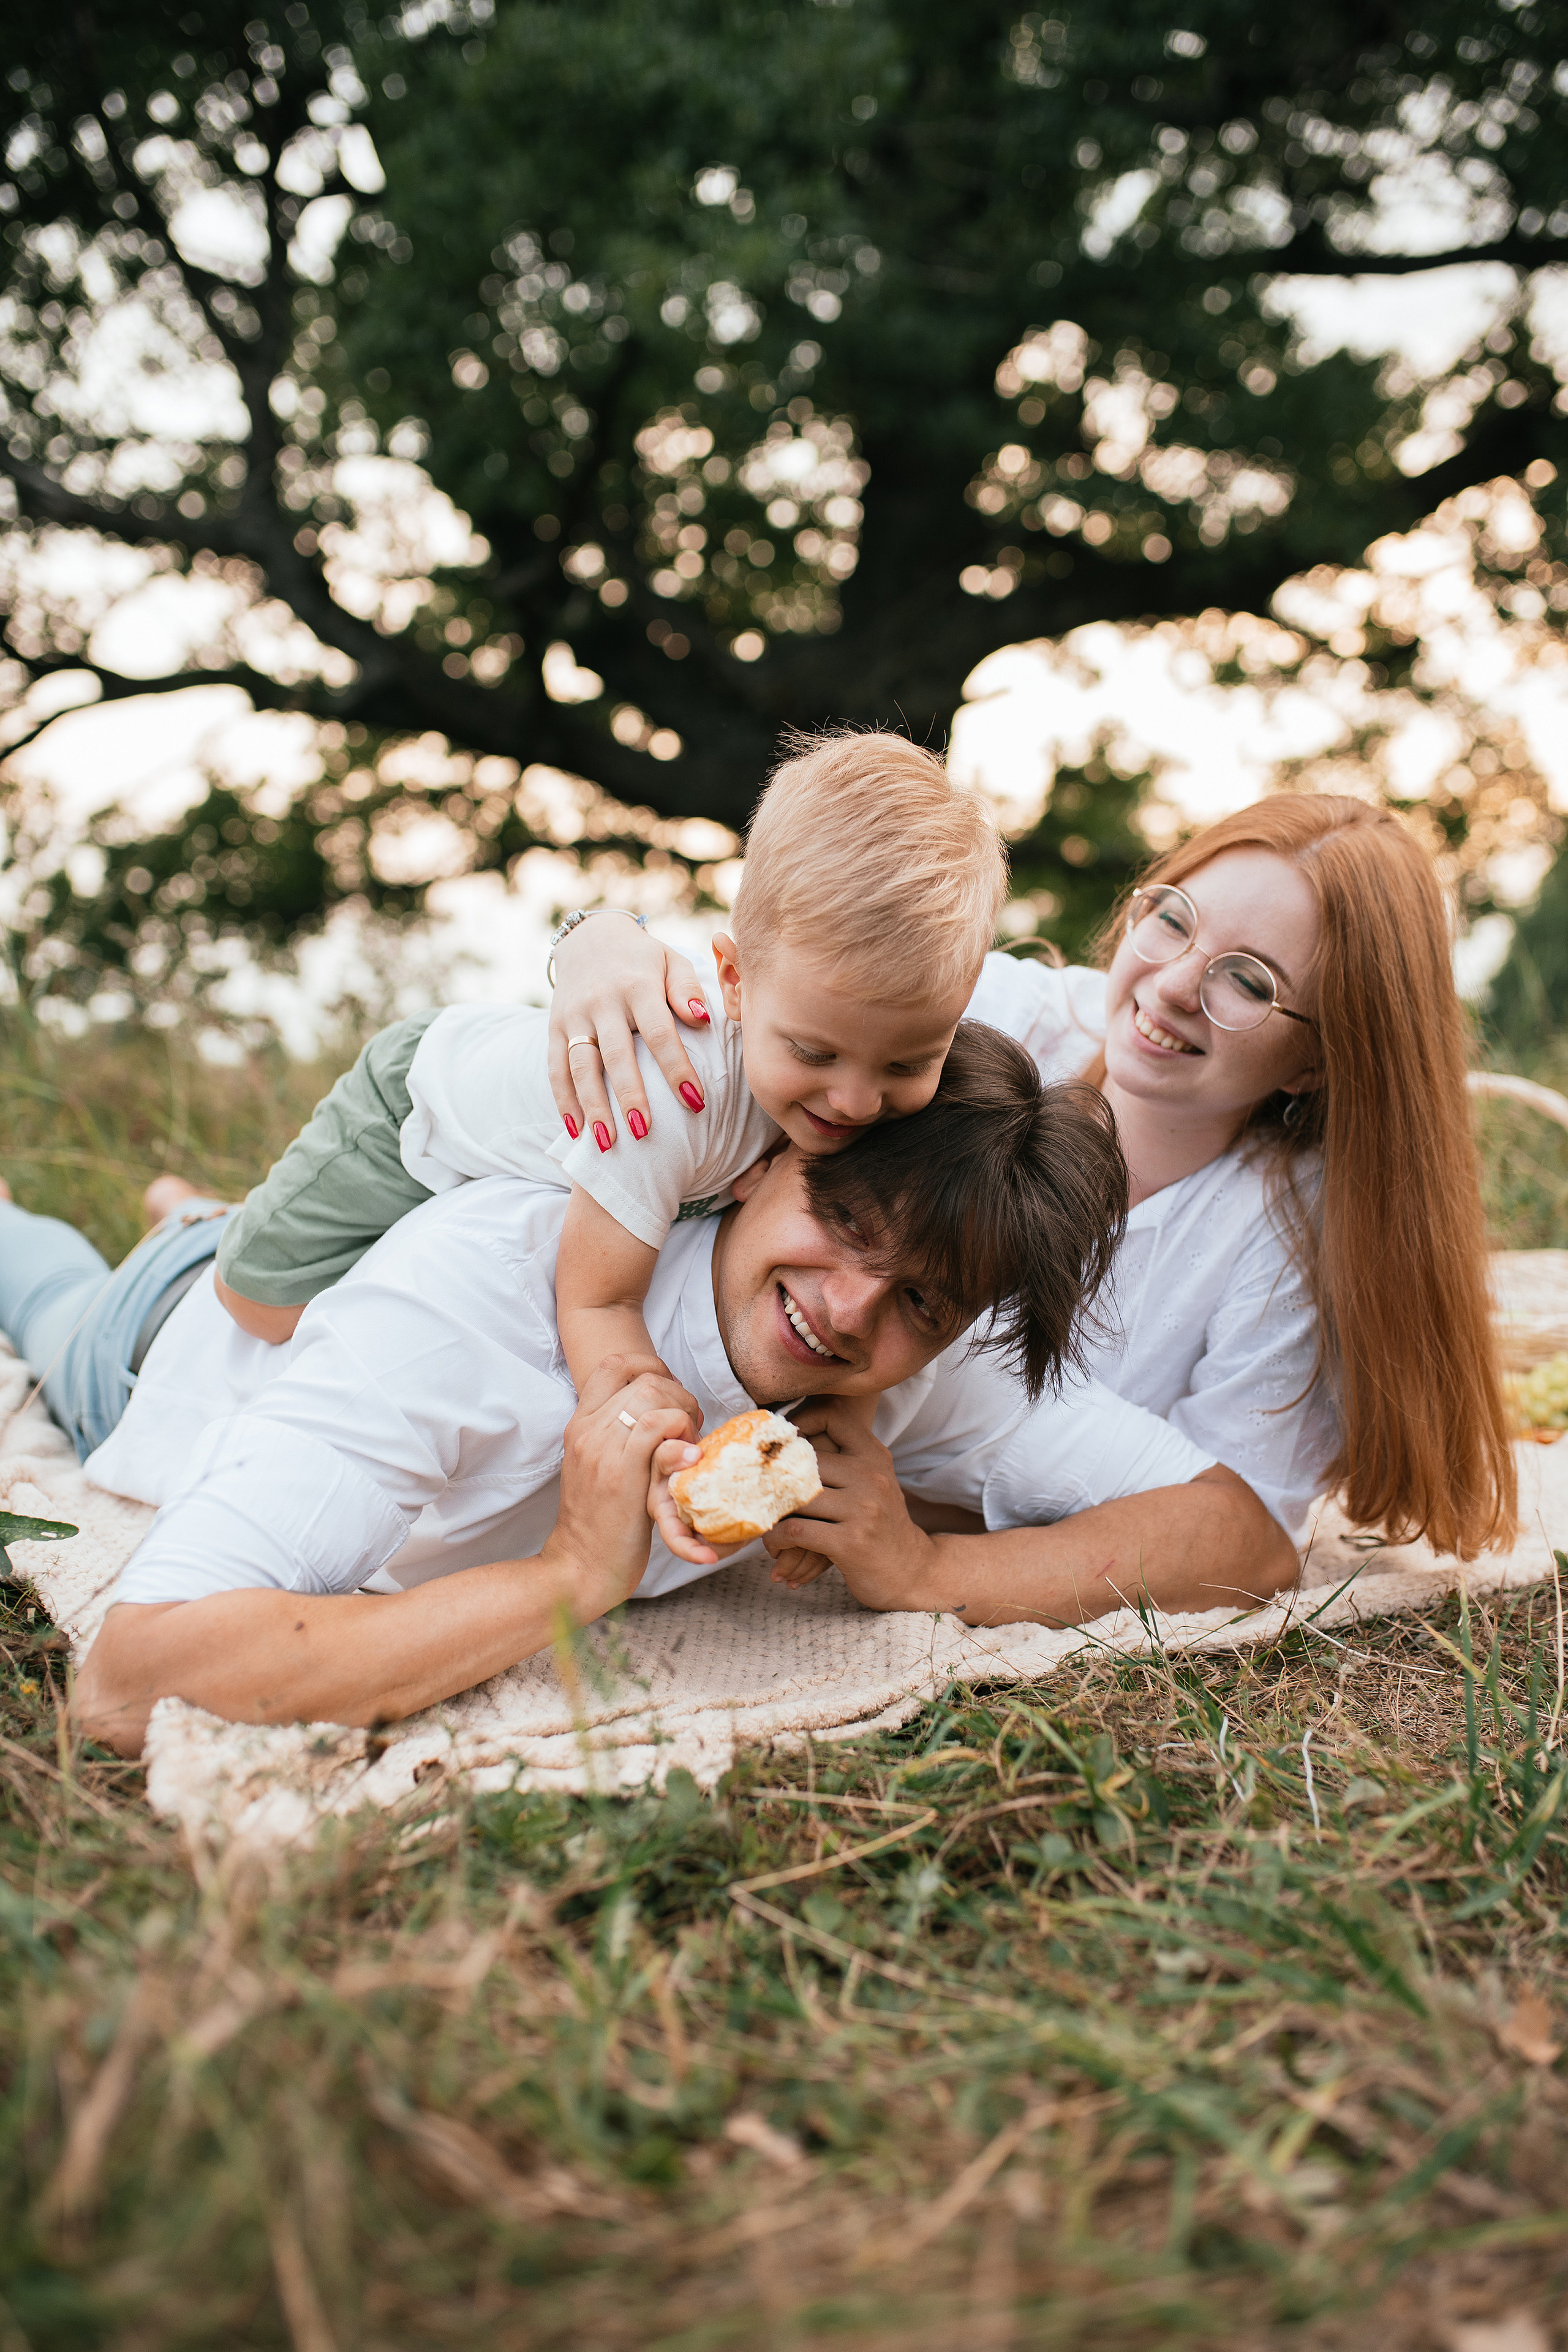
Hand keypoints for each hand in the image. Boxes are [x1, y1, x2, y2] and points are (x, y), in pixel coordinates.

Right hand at [545, 1356, 702, 1616]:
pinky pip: (656, 1428)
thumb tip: (657, 1414)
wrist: (578, 1567)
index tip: (672, 1392)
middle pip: (643, 1379)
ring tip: (689, 1443)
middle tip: (690, 1427)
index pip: (613, 1365)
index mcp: (579, 1426)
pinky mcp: (622, 1474)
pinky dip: (680, 1434)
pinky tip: (688, 1456)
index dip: (652, 1367)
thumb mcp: (598, 1469)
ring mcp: (602, 1450)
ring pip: (651, 1396)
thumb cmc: (597, 1522)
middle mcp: (587, 1431)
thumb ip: (618, 1438)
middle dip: (679, 1395)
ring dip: (683, 1413)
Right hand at [549, 917, 710, 1146]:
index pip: (659, 1032)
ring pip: (581, 1066)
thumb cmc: (643, 959)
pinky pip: (555, 1067)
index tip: (695, 1102)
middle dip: (629, 1095)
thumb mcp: (671, 960)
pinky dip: (563, 1101)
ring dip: (593, 1106)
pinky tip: (576, 1131)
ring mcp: (574, 1015)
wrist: (590, 937)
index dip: (677, 1068)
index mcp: (638, 985)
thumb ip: (687, 987)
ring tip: (608, 1143)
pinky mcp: (554, 1025)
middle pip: (616, 1054)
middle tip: (644, 1132)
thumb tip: (702, 1018)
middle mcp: (602, 1001)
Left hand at [761, 1399, 939, 1609]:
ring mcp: (863, 1509)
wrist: (913, 1573)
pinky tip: (775, 1545)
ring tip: (763, 1524)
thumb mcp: (873, 1486)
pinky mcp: (851, 1542)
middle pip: (804, 1461)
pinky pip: (795, 1531)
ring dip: (771, 1514)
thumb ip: (843, 1465)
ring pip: (795, 1497)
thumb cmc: (881, 1528)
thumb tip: (789, 1445)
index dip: (800, 1421)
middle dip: (774, 1478)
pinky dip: (776, 1539)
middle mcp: (871, 1477)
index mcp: (874, 1457)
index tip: (780, 1444)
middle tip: (756, 1493)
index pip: (833, 1416)